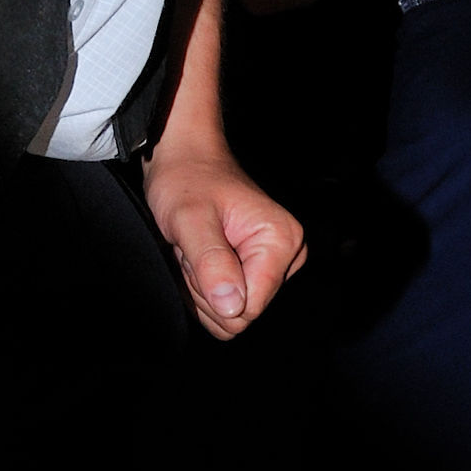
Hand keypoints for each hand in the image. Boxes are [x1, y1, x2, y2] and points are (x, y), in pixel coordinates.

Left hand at [143, 136, 306, 340]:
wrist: (183, 158)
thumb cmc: (186, 178)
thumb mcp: (190, 219)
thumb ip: (211, 262)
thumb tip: (232, 307)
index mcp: (282, 241)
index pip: (250, 308)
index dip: (214, 290)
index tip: (201, 250)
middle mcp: (287, 255)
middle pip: (241, 313)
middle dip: (207, 286)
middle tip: (197, 246)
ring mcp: (273, 263)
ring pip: (231, 311)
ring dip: (203, 284)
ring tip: (199, 245)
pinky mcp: (257, 268)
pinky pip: (227, 303)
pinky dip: (205, 283)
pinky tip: (202, 253)